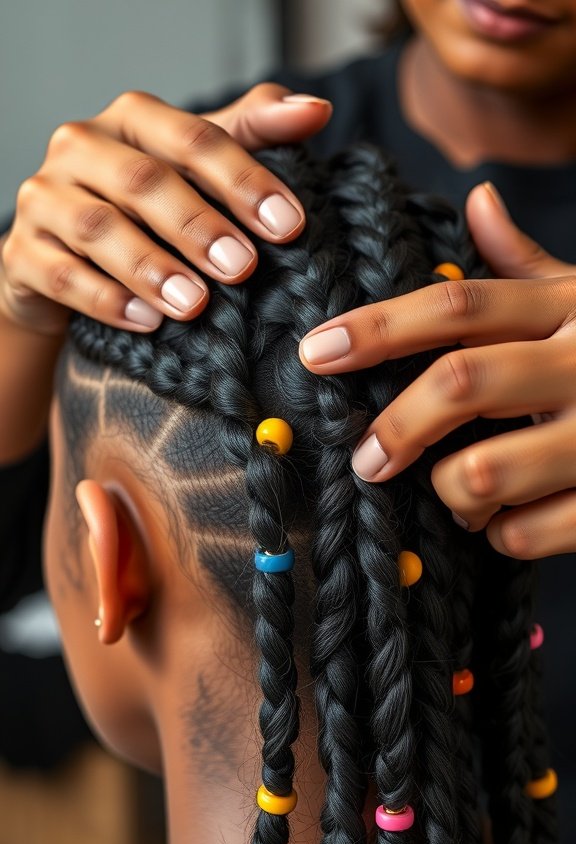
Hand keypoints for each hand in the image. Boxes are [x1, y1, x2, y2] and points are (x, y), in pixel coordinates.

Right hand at [0, 85, 331, 336]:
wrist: (68, 262)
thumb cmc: (147, 212)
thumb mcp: (198, 171)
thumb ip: (250, 137)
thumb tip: (314, 110)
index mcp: (131, 120)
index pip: (192, 137)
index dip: (243, 179)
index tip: (289, 225)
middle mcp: (81, 148)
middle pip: (142, 182)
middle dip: (198, 227)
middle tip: (244, 269)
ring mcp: (44, 199)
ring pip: (97, 229)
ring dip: (151, 268)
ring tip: (195, 304)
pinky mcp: (22, 253)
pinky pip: (62, 276)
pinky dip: (106, 300)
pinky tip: (146, 322)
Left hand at [299, 182, 575, 559]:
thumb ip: (530, 262)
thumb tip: (477, 197)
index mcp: (569, 308)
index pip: (459, 306)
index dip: (378, 326)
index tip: (315, 351)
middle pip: (462, 383)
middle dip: (397, 426)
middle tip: (366, 460)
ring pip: (483, 472)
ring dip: (451, 493)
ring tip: (458, 495)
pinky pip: (524, 533)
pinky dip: (499, 535)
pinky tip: (510, 522)